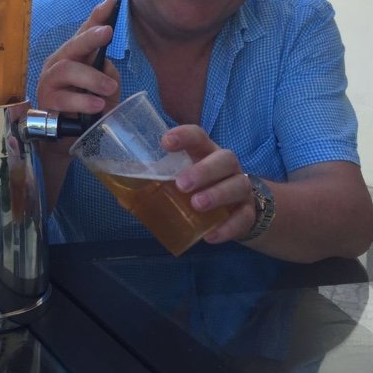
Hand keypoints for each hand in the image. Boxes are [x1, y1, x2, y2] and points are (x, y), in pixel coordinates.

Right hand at [35, 0, 120, 117]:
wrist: (66, 139)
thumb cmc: (86, 109)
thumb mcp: (104, 89)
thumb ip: (107, 74)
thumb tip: (106, 66)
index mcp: (74, 57)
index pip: (84, 33)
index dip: (97, 17)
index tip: (112, 1)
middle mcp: (59, 65)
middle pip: (72, 46)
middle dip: (90, 37)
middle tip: (108, 32)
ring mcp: (49, 83)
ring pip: (67, 70)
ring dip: (91, 78)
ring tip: (109, 88)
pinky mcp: (46, 104)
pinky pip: (63, 99)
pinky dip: (82, 101)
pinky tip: (97, 106)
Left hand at [163, 125, 257, 243]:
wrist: (239, 211)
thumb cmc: (201, 189)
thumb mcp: (180, 183)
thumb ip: (156, 186)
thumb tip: (123, 197)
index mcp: (205, 153)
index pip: (198, 136)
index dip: (184, 136)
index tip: (165, 142)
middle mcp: (227, 167)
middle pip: (224, 158)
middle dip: (203, 170)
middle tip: (181, 184)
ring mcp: (241, 188)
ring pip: (238, 185)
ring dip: (217, 194)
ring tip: (196, 205)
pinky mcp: (249, 212)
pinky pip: (244, 218)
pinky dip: (228, 227)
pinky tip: (210, 235)